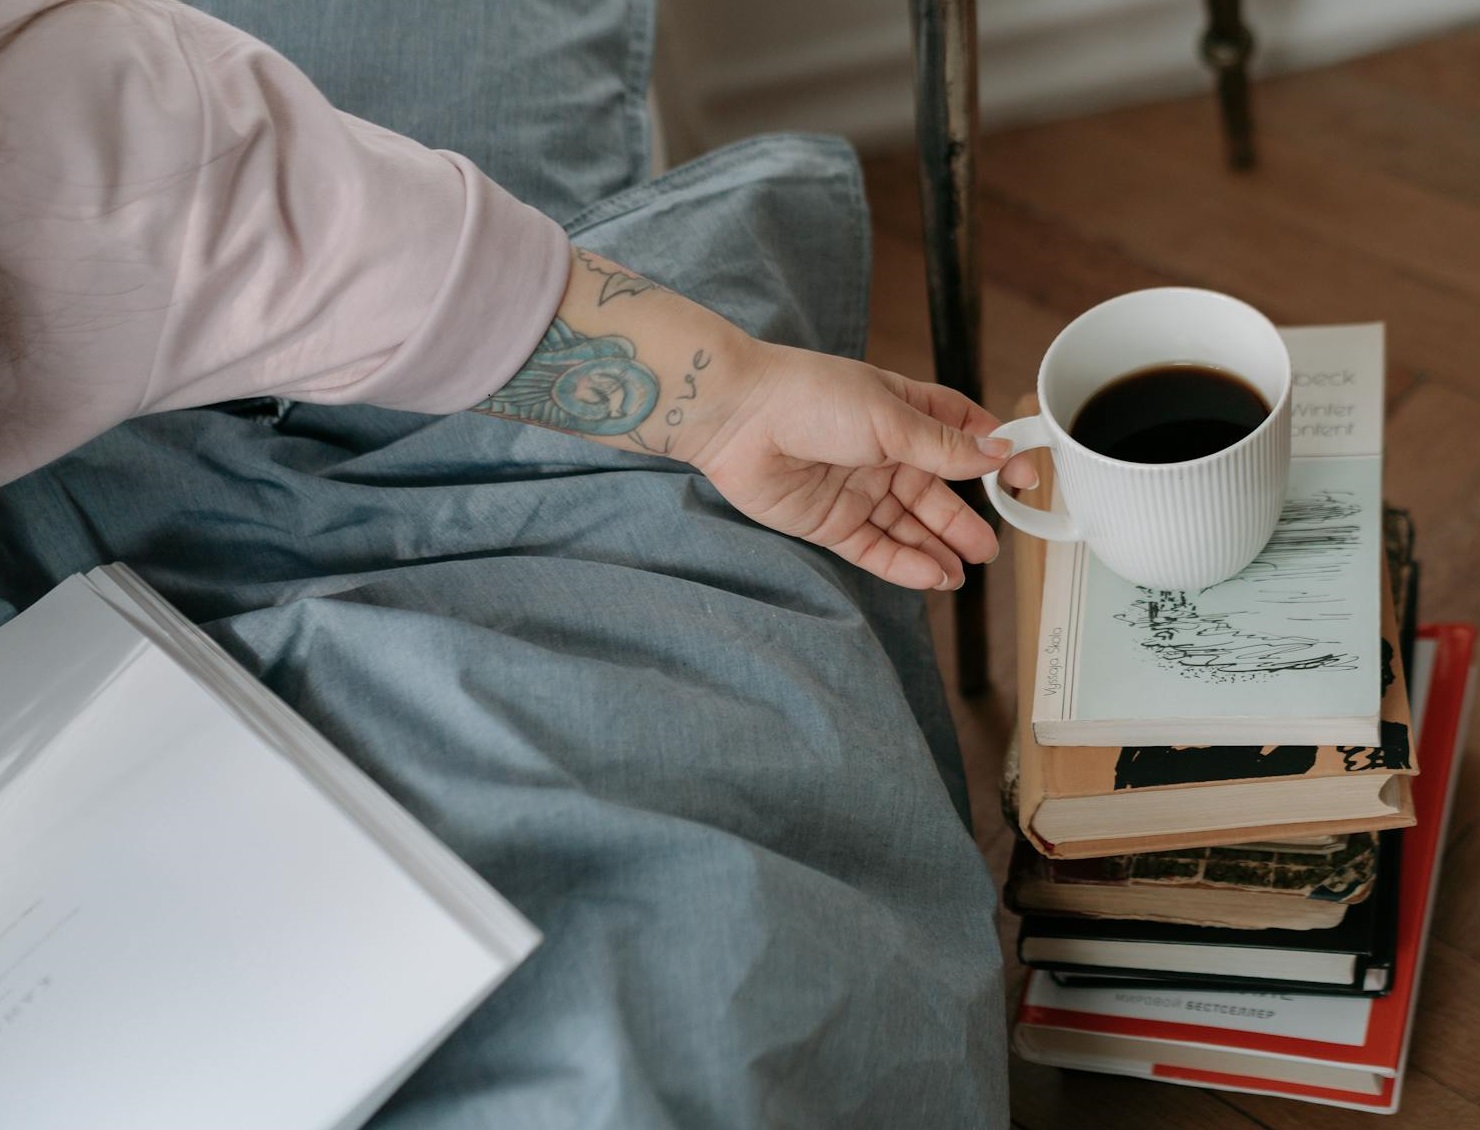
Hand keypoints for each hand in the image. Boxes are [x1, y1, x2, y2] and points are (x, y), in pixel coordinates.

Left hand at [689, 340, 1037, 590]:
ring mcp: (857, 489)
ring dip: (938, 548)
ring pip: (908, 526)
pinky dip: (905, 563)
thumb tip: (997, 451)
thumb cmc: (809, 396)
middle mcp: (883, 452)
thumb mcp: (890, 416)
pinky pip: (875, 548)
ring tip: (966, 569)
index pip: (962, 435)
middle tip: (992, 546)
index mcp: (904, 411)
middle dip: (964, 520)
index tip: (1023, 477)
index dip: (993, 456)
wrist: (738, 416)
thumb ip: (943, 445)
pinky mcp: (830, 522)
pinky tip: (933, 575)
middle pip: (936, 493)